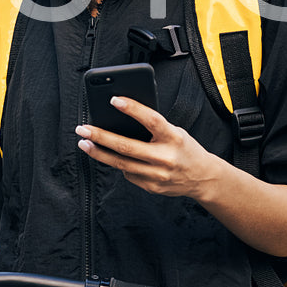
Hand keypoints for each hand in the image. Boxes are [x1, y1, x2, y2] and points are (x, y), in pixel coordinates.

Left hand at [75, 96, 225, 199]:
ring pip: (121, 164)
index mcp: (174, 137)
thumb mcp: (175, 132)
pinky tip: (112, 157)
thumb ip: (153, 128)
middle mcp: (166, 157)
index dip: (133, 109)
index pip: (151, 120)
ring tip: (84, 143)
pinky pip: (128, 174)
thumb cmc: (185, 149)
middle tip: (83, 129)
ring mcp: (158, 175)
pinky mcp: (152, 187)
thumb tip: (122, 119)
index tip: (114, 100)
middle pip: (127, 147)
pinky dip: (118, 164)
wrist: (203, 178)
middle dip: (101, 136)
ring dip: (99, 153)